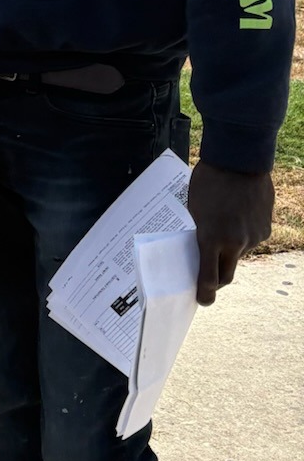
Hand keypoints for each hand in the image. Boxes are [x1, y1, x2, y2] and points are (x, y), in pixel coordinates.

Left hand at [186, 160, 271, 304]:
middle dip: (216, 280)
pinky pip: (251, 241)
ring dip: (229, 250)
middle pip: (227, 275)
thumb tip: (201, 249)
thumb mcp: (194, 209)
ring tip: (221, 229)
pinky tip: (235, 219)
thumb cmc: (209, 181)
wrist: (240, 160)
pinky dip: (242, 237)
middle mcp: (235, 243)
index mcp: (212, 238)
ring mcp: (254, 237)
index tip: (202, 300)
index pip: (209, 278)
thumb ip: (200, 233)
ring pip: (239, 255)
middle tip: (207, 277)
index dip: (204, 293)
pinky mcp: (265, 229)